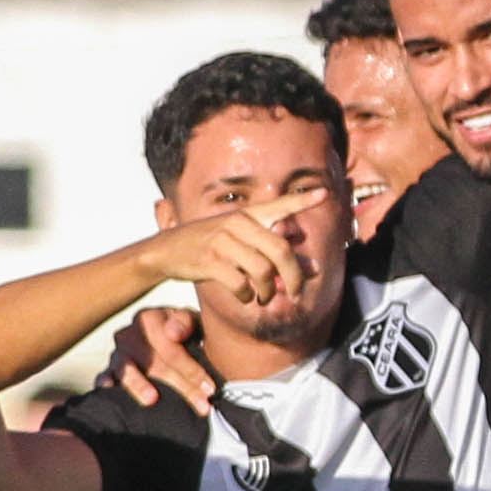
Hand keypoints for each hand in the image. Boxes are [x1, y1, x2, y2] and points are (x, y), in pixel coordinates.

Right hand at [100, 307, 215, 413]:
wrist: (172, 341)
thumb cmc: (185, 333)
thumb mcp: (193, 323)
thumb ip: (186, 323)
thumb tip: (172, 333)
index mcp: (150, 318)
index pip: (168, 344)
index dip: (189, 367)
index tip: (209, 387)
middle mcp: (129, 334)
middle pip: (152, 362)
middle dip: (180, 385)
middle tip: (202, 405)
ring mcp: (117, 354)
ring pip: (126, 370)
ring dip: (139, 385)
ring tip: (152, 400)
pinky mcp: (109, 371)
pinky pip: (102, 377)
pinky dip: (104, 383)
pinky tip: (109, 390)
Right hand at [136, 183, 325, 308]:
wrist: (167, 251)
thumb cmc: (208, 247)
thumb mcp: (237, 240)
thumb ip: (271, 252)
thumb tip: (311, 269)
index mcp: (247, 215)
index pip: (279, 205)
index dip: (302, 201)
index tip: (324, 193)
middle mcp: (237, 224)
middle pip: (281, 251)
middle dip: (295, 276)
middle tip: (297, 292)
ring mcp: (223, 241)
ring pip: (263, 271)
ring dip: (269, 291)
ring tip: (265, 296)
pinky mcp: (210, 260)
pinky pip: (241, 283)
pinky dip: (246, 296)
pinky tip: (244, 296)